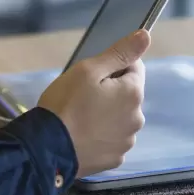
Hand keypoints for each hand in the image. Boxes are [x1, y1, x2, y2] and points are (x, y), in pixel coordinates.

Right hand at [38, 29, 149, 177]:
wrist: (48, 147)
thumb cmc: (66, 102)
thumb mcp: (89, 70)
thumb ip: (119, 53)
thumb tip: (145, 35)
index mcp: (133, 93)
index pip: (134, 67)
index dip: (112, 66)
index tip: (91, 74)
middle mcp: (137, 119)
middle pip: (128, 94)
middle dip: (111, 90)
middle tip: (82, 94)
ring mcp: (127, 142)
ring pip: (120, 117)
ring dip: (107, 112)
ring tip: (80, 115)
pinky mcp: (115, 159)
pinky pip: (112, 138)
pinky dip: (101, 133)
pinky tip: (82, 134)